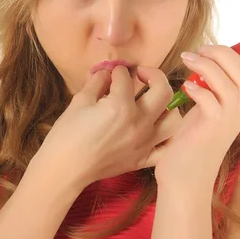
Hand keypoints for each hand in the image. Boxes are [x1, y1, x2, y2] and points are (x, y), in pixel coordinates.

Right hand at [32, 65, 182, 191]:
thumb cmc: (68, 133)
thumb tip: (107, 72)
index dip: (117, 70)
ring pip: (174, 119)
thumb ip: (97, 82)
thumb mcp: (80, 100)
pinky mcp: (144, 159)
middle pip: (162, 90)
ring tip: (155, 101)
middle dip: (152, 74)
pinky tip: (158, 127)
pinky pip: (167, 147)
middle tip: (140, 74)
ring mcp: (145, 142)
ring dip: (167, 104)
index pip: (125, 77)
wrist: (65, 168)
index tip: (112, 72)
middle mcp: (139, 122)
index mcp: (120, 105)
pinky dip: (168, 136)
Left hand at [148, 45, 239, 188]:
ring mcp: (226, 121)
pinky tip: (184, 88)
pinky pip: (212, 102)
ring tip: (187, 59)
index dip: (233, 54)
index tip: (209, 48)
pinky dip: (199, 90)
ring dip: (207, 66)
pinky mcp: (211, 130)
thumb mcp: (205, 111)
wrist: (184, 179)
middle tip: (199, 50)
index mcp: (237, 105)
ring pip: (229, 83)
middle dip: (222, 53)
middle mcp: (237, 112)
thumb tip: (222, 64)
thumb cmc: (190, 143)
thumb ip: (214, 89)